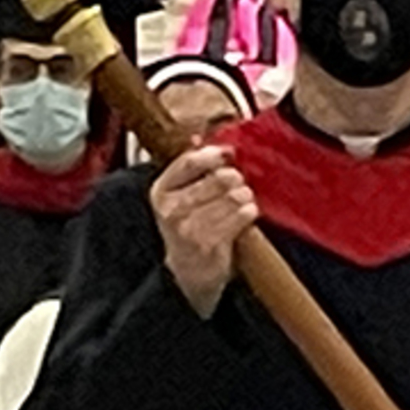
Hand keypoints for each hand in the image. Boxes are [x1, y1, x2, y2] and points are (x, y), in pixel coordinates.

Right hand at [152, 146, 257, 315]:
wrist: (188, 272)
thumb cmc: (188, 228)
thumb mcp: (179, 196)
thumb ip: (189, 168)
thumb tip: (197, 136)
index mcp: (161, 191)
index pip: (188, 162)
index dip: (213, 154)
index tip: (229, 153)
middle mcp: (171, 209)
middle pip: (217, 178)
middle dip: (235, 178)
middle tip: (239, 182)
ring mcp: (188, 228)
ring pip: (232, 196)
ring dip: (244, 196)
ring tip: (243, 199)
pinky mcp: (208, 243)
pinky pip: (240, 216)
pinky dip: (249, 212)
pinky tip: (247, 214)